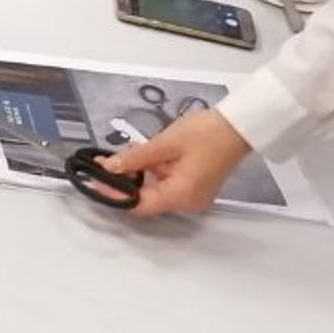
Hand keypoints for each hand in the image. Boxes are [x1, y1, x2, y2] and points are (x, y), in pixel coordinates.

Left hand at [101, 108, 252, 217]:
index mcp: (180, 196)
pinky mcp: (195, 187)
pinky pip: (167, 184)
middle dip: (124, 181)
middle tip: (104, 162)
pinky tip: (144, 153)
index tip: (96, 180)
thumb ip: (135, 158)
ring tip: (124, 153)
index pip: (140, 206)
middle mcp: (187, 203)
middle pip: (147, 199)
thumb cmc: (203, 133)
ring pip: (156, 190)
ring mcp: (193, 196)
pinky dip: (153, 171)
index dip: (115, 196)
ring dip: (138, 173)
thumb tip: (109, 168)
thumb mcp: (164, 144)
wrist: (237, 126)